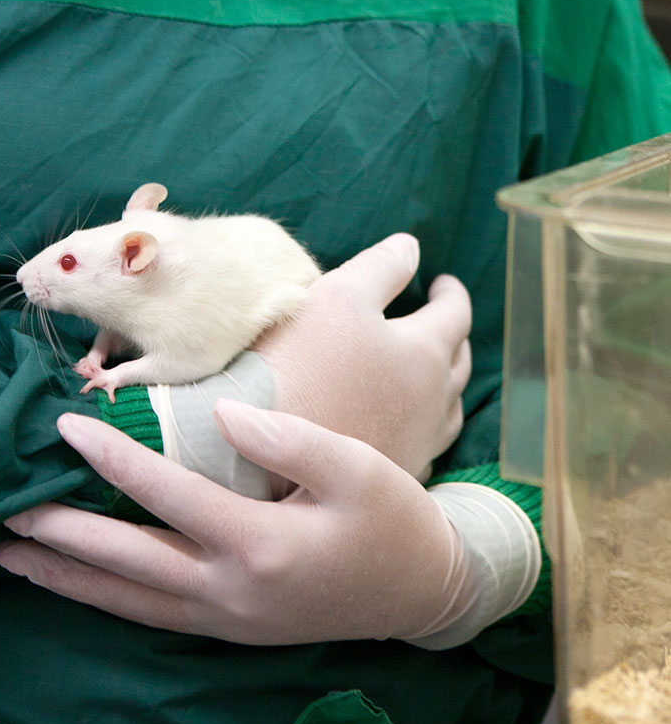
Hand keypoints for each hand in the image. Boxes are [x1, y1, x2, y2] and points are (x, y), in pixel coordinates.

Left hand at [0, 402, 470, 645]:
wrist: (422, 592)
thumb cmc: (391, 519)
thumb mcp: (357, 468)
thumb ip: (289, 438)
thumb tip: (220, 410)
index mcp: (263, 545)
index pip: (170, 496)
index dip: (115, 457)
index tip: (67, 424)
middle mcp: (232, 591)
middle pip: (129, 562)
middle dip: (64, 533)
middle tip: (6, 508)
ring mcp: (225, 619)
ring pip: (128, 600)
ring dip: (67, 576)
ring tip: (9, 552)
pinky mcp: (225, 627)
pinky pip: (147, 614)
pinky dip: (100, 597)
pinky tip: (68, 580)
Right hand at [254, 233, 470, 479]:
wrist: (264, 452)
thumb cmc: (303, 362)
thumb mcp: (340, 294)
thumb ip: (381, 266)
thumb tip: (411, 247)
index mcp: (426, 354)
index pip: (456, 315)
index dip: (451, 293)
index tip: (442, 282)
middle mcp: (433, 404)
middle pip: (459, 363)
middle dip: (454, 335)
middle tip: (441, 319)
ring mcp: (415, 447)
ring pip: (448, 410)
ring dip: (446, 383)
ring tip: (434, 371)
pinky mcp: (389, 476)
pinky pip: (424, 446)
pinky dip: (424, 425)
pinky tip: (406, 424)